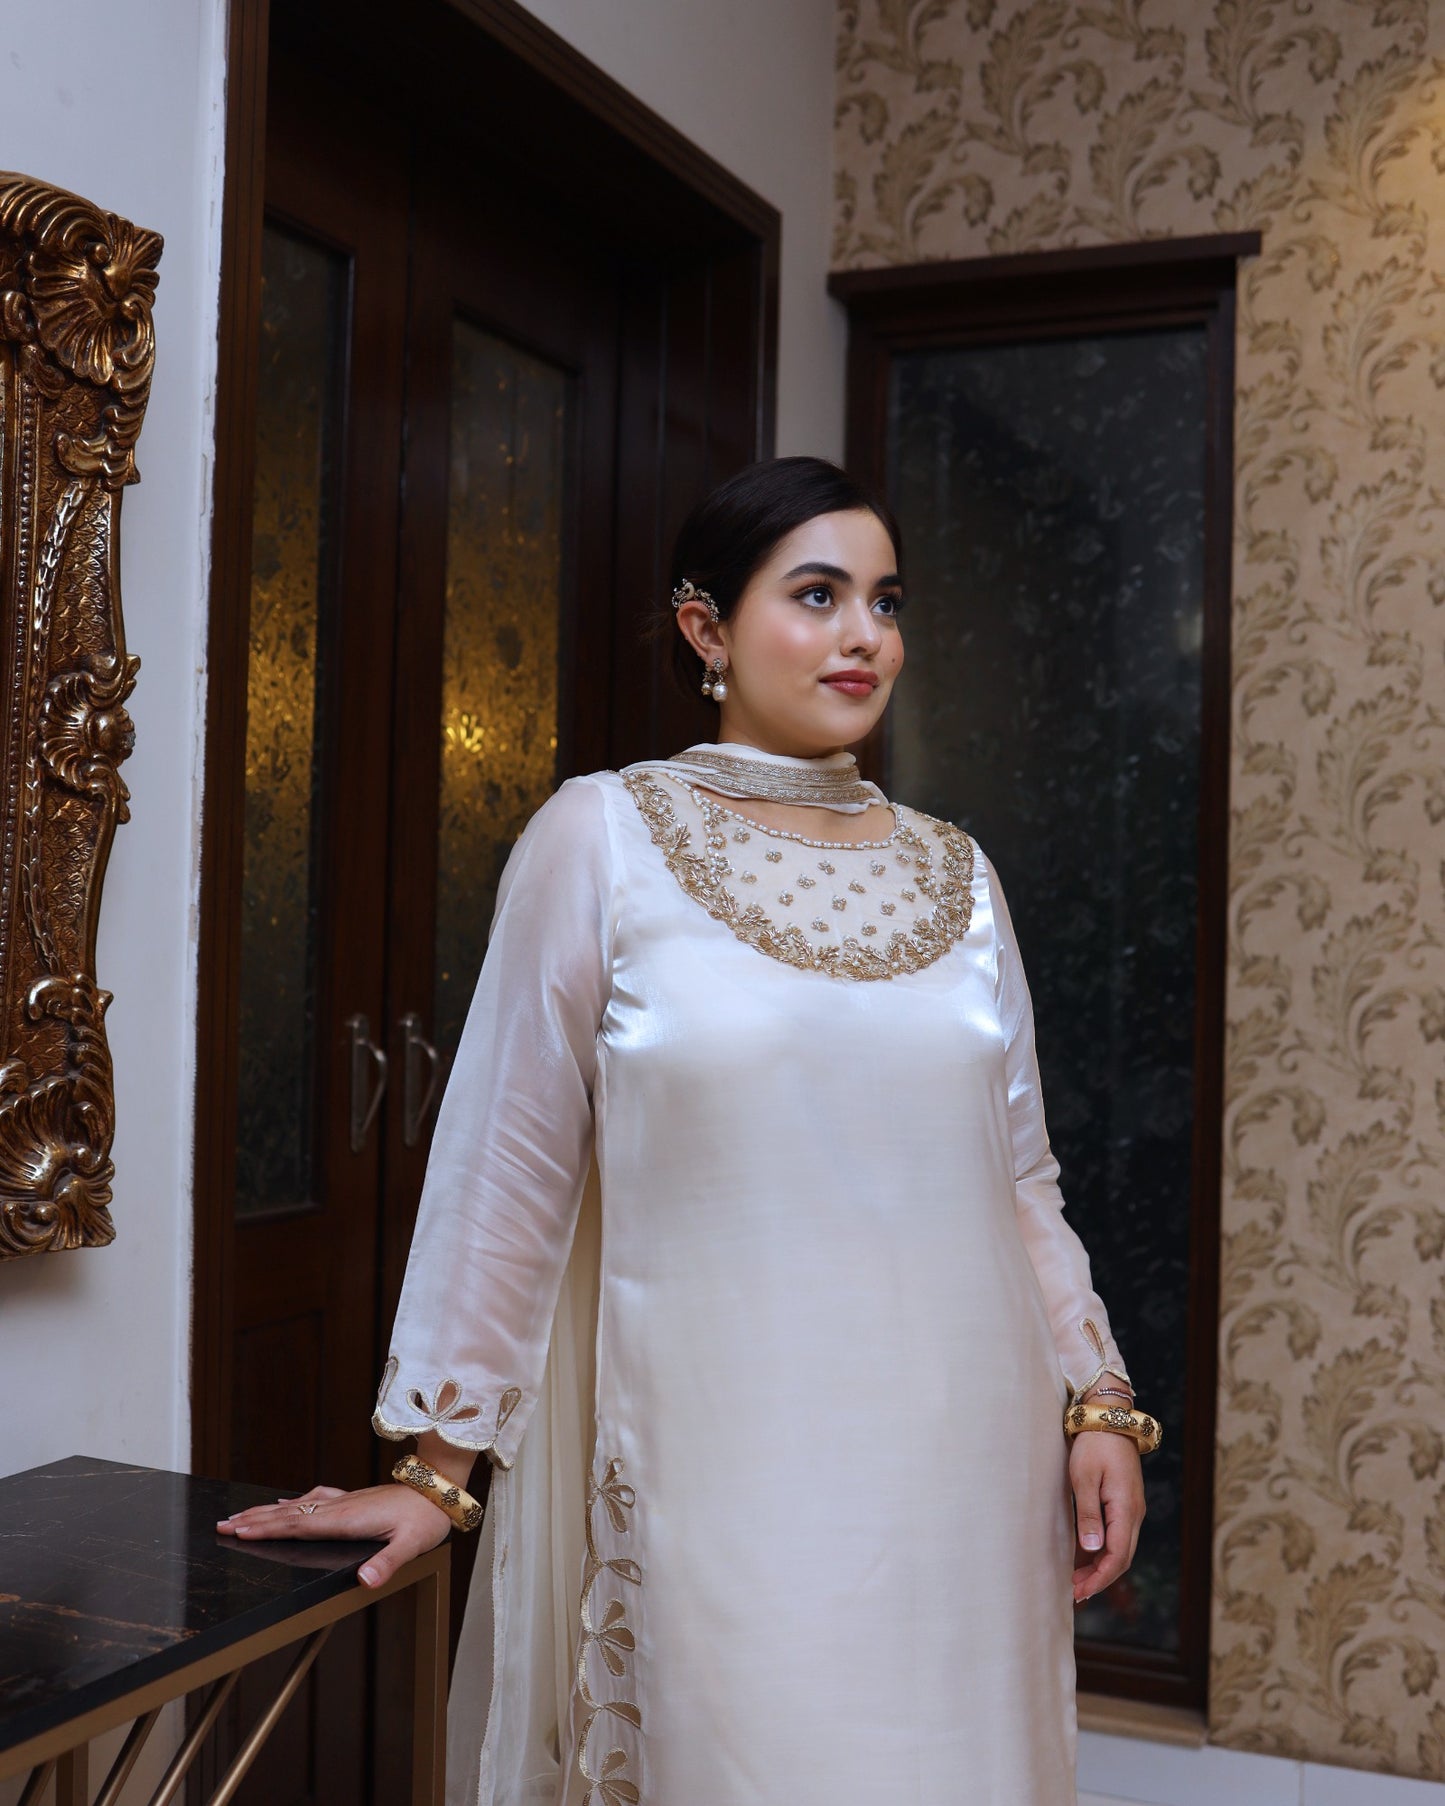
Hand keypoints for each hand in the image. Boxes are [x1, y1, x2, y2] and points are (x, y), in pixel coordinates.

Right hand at [216, 1482, 451, 1588]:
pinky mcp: (352, 1500)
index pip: (299, 1526)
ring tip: (241, 1514)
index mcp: (348, 1520)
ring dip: (267, 1511)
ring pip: (297, 1505)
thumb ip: (387, 1563)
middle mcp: (340, 1508)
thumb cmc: (426, 1518)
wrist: (439, 1489)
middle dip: (255, 1519)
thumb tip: (363, 1581)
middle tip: (222, 1524)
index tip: (239, 1530)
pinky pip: (313, 1499)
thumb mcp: (412, 1545)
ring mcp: (345, 1502)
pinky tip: (285, 1502)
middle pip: (289, 1514)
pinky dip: (293, 1503)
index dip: (268, 1529)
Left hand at [1069, 1430, 1144, 1606]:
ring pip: (1120, 1548)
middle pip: (1121, 1558)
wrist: (1109, 1418)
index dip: (1099, 1579)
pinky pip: (1116, 1535)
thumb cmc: (1094, 1445)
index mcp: (1126, 1510)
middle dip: (1099, 1579)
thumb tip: (1093, 1551)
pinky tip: (1084, 1558)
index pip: (1117, 1557)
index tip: (1079, 1593)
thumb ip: (1089, 1515)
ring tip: (1076, 1582)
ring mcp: (1131, 1509)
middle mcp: (1134, 1514)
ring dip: (1100, 1567)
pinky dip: (1101, 1551)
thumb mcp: (1085, 1478)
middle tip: (1074, 1594)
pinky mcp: (1124, 1503)